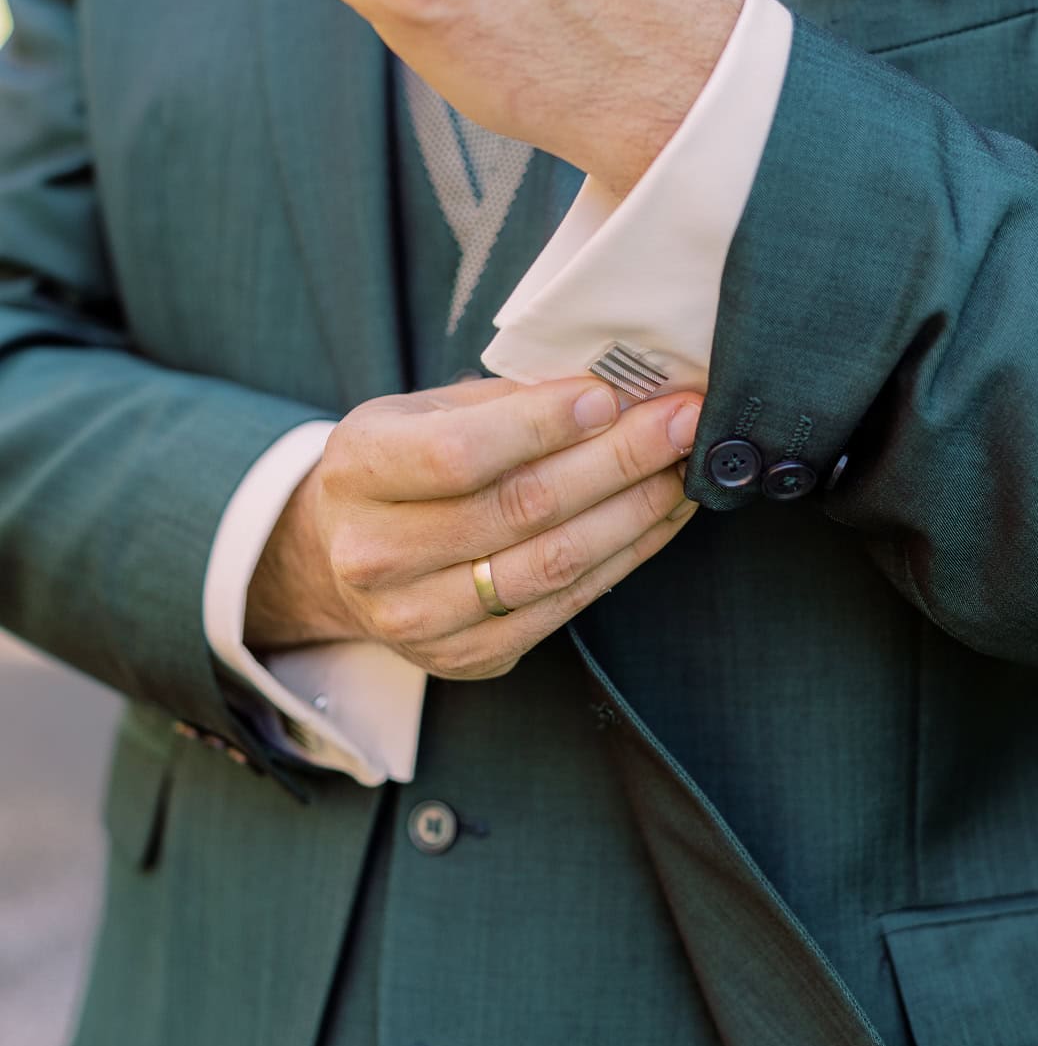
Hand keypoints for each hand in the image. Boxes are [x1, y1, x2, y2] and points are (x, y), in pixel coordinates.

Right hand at [244, 374, 701, 680]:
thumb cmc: (402, 463)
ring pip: (551, 564)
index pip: (458, 453)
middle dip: (617, 460)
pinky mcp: (467, 656)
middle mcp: (375, 553)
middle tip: (681, 423)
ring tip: (683, 467)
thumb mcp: (426, 410)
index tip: (610, 397)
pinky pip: (565, 605)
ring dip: (634, 512)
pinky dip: (624, 557)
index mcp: (358, 469)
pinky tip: (659, 516)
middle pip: (520, 509)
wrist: (346, 553)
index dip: (543, 426)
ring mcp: (419, 617)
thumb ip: (508, 402)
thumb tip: (614, 389)